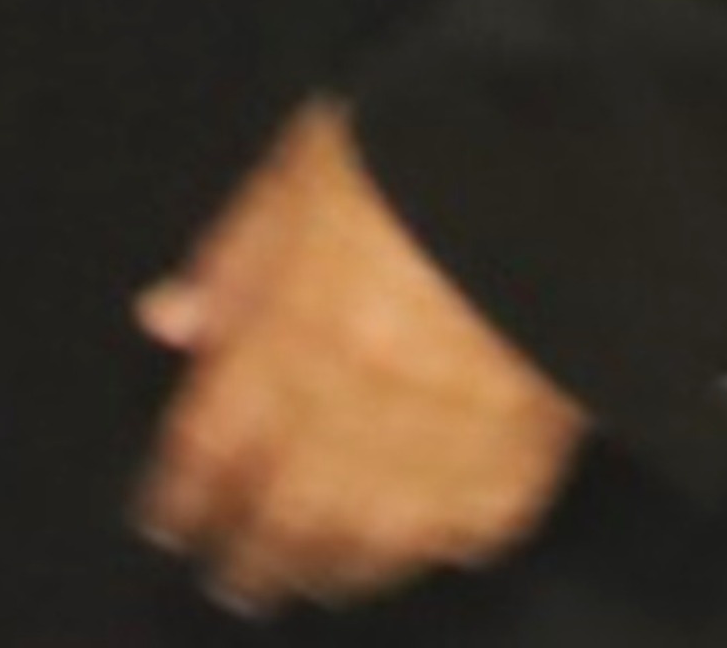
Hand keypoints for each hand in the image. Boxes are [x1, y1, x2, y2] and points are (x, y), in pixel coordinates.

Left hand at [131, 102, 586, 616]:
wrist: (559, 163)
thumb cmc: (427, 146)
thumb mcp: (301, 169)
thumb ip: (233, 256)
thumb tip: (171, 318)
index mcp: (289, 330)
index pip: (210, 444)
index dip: (180, 493)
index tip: (167, 519)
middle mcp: (353, 404)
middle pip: (282, 513)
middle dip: (249, 556)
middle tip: (235, 579)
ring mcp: (436, 444)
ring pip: (367, 540)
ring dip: (331, 566)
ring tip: (313, 578)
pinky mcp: (519, 458)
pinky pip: (465, 529)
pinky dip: (436, 544)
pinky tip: (420, 545)